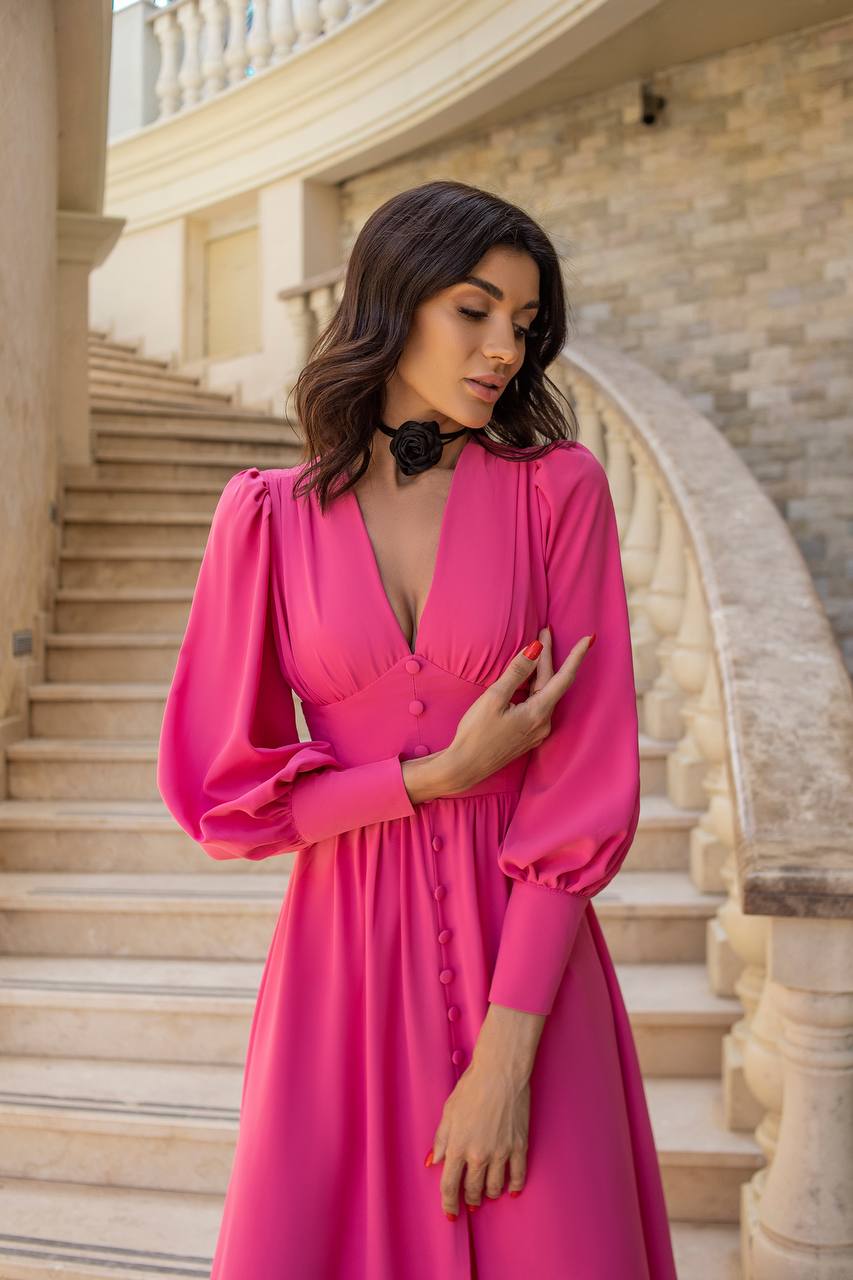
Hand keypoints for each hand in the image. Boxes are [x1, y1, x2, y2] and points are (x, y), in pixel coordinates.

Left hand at [427, 1057, 530, 1218]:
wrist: (501, 1073)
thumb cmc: (472, 1088)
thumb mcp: (448, 1112)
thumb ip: (441, 1140)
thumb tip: (435, 1161)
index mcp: (458, 1146)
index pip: (450, 1186)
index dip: (449, 1203)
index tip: (450, 1213)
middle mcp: (479, 1154)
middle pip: (473, 1190)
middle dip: (470, 1199)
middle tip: (470, 1202)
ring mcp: (501, 1152)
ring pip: (495, 1187)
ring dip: (490, 1194)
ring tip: (488, 1193)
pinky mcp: (519, 1146)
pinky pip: (518, 1176)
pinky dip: (514, 1186)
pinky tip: (510, 1190)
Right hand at [443, 626, 594, 793]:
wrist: (464, 767)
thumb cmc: (475, 733)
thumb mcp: (494, 698)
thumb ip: (517, 672)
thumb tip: (536, 649)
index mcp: (538, 713)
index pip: (564, 678)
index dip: (577, 656)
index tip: (590, 638)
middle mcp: (544, 724)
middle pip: (551, 683)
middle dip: (549, 657)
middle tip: (544, 631)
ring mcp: (537, 732)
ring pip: (545, 694)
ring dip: (542, 672)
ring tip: (537, 650)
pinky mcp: (529, 736)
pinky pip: (538, 705)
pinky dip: (536, 687)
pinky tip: (528, 679)